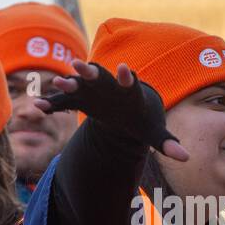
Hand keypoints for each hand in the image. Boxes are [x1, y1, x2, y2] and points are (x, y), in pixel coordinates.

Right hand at [41, 60, 188, 160]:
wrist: (126, 109)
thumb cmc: (141, 119)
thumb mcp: (153, 132)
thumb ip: (167, 143)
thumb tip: (186, 159)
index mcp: (128, 92)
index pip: (128, 81)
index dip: (125, 76)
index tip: (124, 69)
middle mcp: (108, 86)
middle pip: (99, 76)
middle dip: (89, 71)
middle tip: (78, 65)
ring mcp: (91, 90)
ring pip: (78, 83)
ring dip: (68, 82)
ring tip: (57, 83)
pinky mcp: (79, 98)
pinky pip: (63, 101)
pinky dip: (51, 103)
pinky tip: (37, 106)